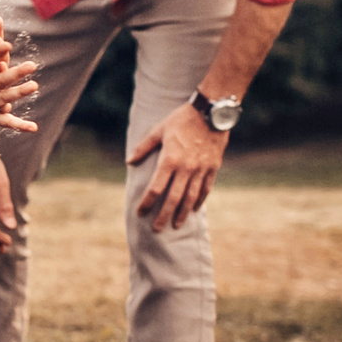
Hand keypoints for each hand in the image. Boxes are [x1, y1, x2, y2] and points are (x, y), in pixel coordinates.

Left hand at [128, 100, 225, 230]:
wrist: (211, 112)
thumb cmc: (182, 119)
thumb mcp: (159, 130)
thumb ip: (144, 147)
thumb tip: (129, 161)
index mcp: (170, 159)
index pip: (156, 188)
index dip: (147, 202)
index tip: (140, 212)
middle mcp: (186, 168)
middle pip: (173, 198)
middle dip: (163, 215)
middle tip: (157, 229)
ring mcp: (201, 169)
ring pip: (191, 197)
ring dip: (182, 213)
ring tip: (176, 224)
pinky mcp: (212, 168)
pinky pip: (205, 188)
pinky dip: (199, 200)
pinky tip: (194, 209)